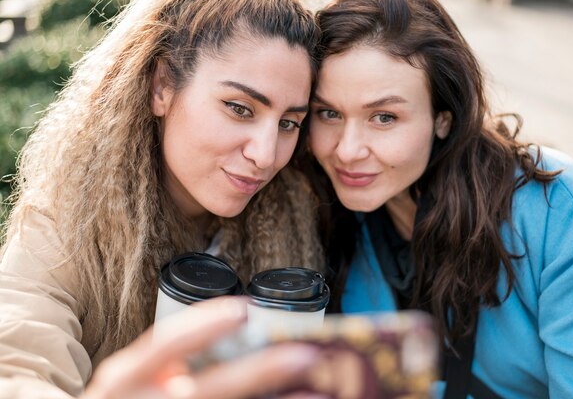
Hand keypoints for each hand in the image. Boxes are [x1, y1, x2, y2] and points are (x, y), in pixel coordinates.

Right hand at [82, 297, 320, 398]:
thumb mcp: (125, 381)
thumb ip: (162, 362)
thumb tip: (219, 341)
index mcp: (123, 377)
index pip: (166, 344)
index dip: (205, 325)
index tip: (245, 310)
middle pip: (209, 389)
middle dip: (259, 372)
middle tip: (307, 355)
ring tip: (319, 392)